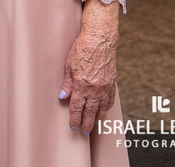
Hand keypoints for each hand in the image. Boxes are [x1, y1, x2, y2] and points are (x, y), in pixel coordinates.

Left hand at [60, 0, 119, 132]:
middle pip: (90, 111)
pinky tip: (104, 111)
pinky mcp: (112, 83)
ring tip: (94, 125)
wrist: (100, 41)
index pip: (76, 107)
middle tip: (84, 132)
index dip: (74, 118)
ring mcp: (104, 87)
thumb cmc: (82, 50)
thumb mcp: (68, 66)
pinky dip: (107, 107)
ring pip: (101, 108)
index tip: (73, 126)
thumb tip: (63, 97)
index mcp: (81, 85)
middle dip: (86, 123)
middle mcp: (94, 89)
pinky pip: (110, 99)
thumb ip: (67, 83)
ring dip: (97, 118)